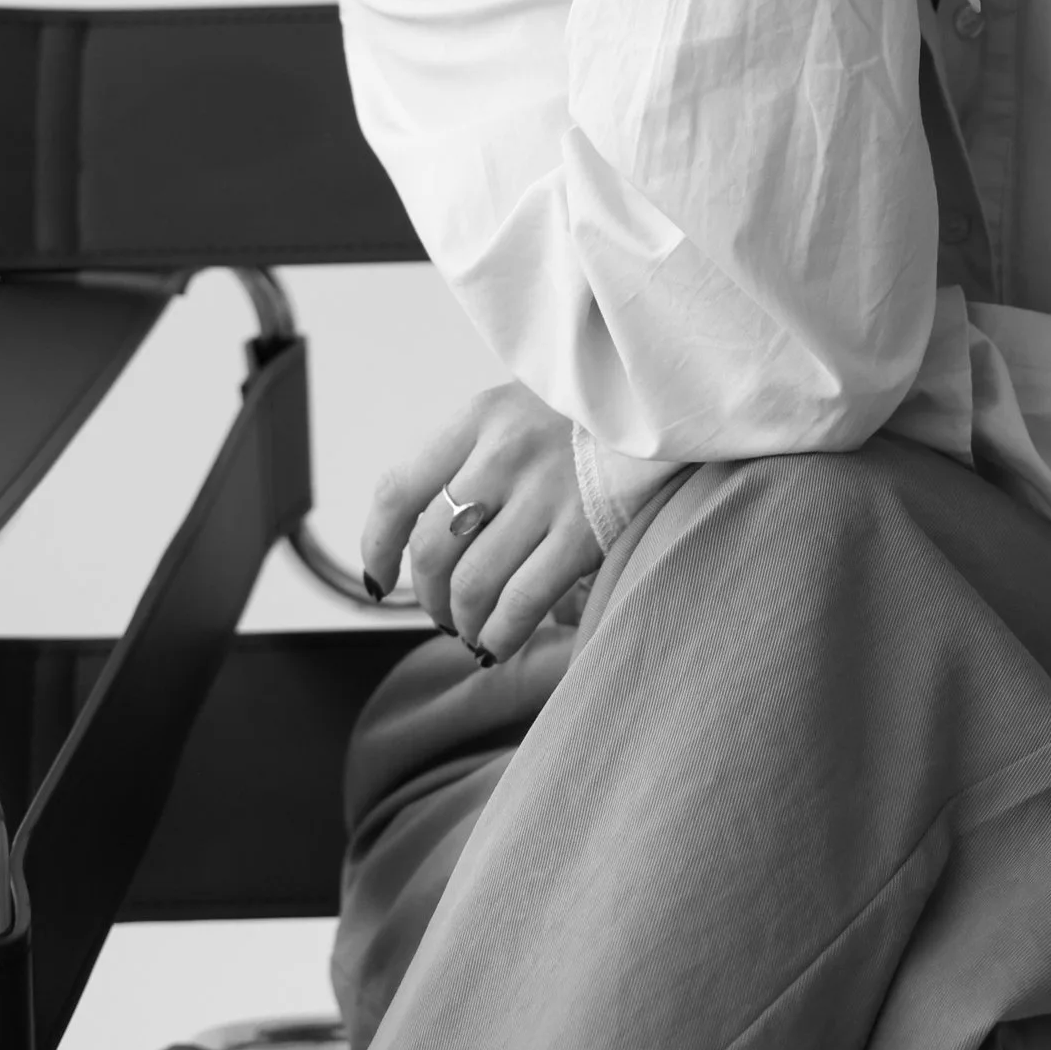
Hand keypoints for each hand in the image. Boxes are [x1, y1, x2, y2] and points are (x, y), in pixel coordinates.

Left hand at [362, 383, 599, 660]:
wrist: (673, 406)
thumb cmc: (593, 419)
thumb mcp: (523, 409)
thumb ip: (476, 458)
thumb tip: (427, 538)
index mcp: (480, 417)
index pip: (398, 492)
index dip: (377, 546)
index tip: (381, 579)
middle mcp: (505, 452)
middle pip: (433, 549)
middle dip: (429, 597)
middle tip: (444, 613)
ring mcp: (546, 492)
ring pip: (472, 585)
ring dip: (463, 622)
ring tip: (472, 630)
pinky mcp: (585, 530)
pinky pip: (521, 602)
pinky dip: (499, 634)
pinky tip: (498, 644)